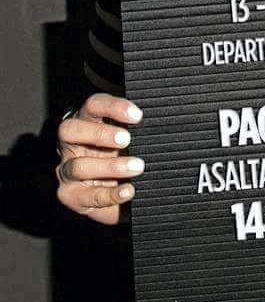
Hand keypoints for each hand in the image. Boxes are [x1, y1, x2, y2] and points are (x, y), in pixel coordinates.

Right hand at [55, 93, 144, 224]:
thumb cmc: (125, 156)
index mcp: (87, 121)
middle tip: (127, 139)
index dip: (113, 107)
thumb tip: (160, 125)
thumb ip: (138, 131)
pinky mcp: (70, 195)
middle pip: (70, 129)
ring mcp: (67, 170)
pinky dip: (110, 194)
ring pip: (78, 166)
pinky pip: (87, 195)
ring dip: (110, 167)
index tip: (137, 116)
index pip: (93, 105)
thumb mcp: (133, 140)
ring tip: (136, 167)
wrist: (119, 193)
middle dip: (100, 134)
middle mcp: (72, 143)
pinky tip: (128, 190)